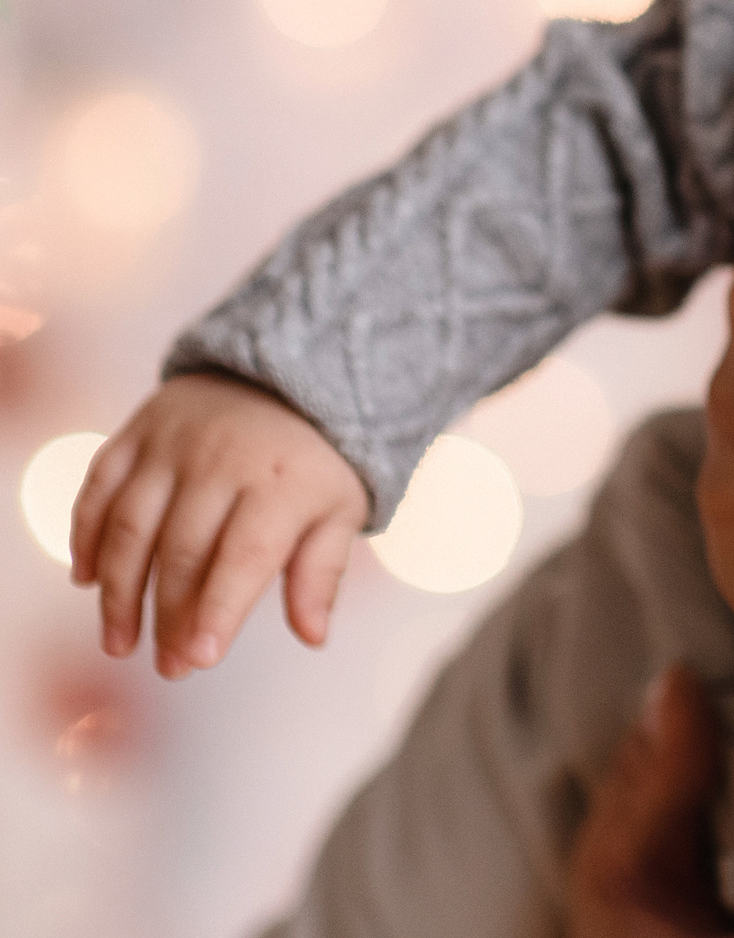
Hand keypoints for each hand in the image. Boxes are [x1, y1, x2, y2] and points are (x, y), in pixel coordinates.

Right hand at [68, 373, 367, 678]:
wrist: (289, 373)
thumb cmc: (317, 459)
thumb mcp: (340, 509)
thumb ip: (321, 573)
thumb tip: (313, 638)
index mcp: (282, 482)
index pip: (244, 556)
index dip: (219, 611)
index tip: (200, 660)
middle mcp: (223, 459)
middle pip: (183, 550)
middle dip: (170, 616)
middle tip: (170, 667)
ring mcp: (174, 442)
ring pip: (131, 524)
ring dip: (118, 591)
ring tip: (119, 642)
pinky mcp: (139, 431)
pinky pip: (100, 486)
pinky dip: (86, 534)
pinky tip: (86, 579)